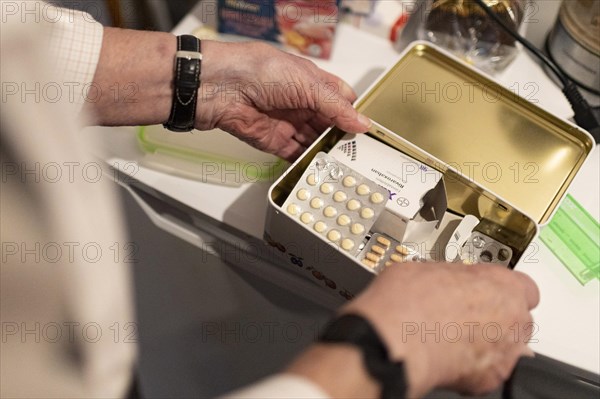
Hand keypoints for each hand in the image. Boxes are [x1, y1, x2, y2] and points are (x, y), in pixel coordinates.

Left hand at [195, 41, 371, 161]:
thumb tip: (361, 122)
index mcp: (311, 82)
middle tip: (359, 152)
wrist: (221, 88)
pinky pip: (295, 155)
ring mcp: (287, 123)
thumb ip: (335, 107)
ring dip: (326, 152)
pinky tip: (321, 169)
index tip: (367, 130)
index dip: (354, 112)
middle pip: (329, 124)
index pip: (341, 99)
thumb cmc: (259, 71)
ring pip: (314, 141)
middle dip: (342, 136)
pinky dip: (307, 162)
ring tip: (344, 165)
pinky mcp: (273, 141)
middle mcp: (300, 102)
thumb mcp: (307, 84)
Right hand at [343, 262, 539, 396]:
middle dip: (496, 316)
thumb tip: (444, 281)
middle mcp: (512, 317)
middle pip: (518, 317)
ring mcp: (504, 351)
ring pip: (506, 346)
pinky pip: (488, 371)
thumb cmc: (407, 301)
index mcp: (502, 284)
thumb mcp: (427, 268)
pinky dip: (472, 366)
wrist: (394, 338)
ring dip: (486, 342)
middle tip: (465, 314)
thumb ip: (453, 277)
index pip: (524, 287)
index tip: (485, 289)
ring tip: (452, 337)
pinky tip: (448, 356)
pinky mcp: (489, 379)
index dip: (501, 289)